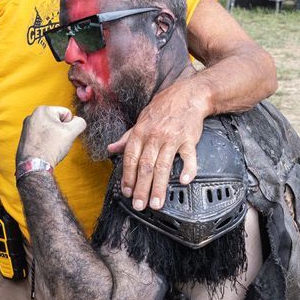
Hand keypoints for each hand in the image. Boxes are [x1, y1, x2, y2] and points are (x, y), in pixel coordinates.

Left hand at [19, 105, 86, 166]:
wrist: (35, 165)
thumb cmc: (50, 148)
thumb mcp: (71, 132)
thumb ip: (80, 122)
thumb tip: (79, 121)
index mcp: (42, 110)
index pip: (66, 113)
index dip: (69, 126)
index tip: (62, 135)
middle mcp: (32, 116)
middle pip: (57, 121)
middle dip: (60, 131)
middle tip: (56, 142)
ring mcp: (27, 127)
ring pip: (50, 130)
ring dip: (53, 137)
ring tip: (50, 146)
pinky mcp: (25, 138)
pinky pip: (42, 137)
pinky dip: (45, 143)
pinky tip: (44, 150)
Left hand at [106, 77, 206, 210]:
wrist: (187, 95)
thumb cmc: (163, 108)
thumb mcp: (141, 120)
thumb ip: (127, 138)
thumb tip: (111, 149)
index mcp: (140, 133)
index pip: (130, 158)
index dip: (128, 177)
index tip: (127, 192)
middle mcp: (154, 136)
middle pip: (145, 166)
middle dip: (141, 188)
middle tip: (139, 205)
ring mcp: (172, 138)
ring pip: (163, 165)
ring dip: (159, 186)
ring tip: (156, 203)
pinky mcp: (189, 139)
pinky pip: (188, 156)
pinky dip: (188, 169)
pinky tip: (184, 181)